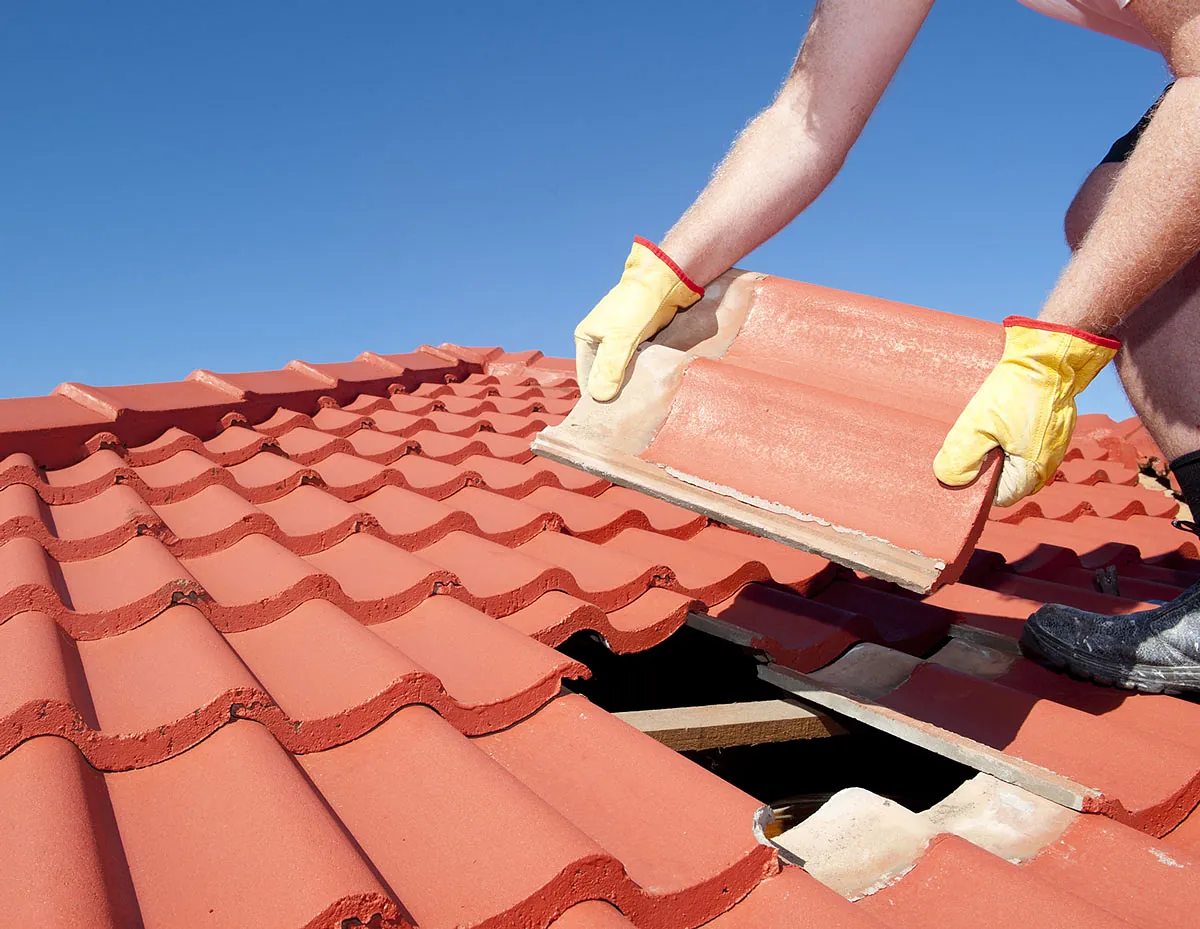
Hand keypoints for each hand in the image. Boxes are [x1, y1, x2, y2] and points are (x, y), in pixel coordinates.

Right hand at [574, 237, 703, 400]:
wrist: (664, 282)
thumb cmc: (637, 306)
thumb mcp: (620, 339)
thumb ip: (609, 368)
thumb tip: (599, 397)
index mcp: (586, 338)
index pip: (586, 376)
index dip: (595, 396)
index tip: (608, 416)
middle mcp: (599, 341)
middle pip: (602, 375)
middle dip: (612, 392)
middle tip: (625, 413)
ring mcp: (619, 342)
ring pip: (620, 372)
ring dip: (627, 385)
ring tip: (636, 404)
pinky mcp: (637, 341)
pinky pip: (634, 365)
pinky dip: (638, 376)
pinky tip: (646, 389)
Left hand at [934, 317, 1119, 505]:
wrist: (1049, 357)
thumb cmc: (1017, 391)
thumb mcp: (979, 423)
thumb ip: (962, 455)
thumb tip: (949, 479)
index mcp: (1032, 471)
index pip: (999, 497)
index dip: (977, 486)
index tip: (960, 466)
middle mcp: (1046, 463)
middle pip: (1006, 479)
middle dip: (984, 466)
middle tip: (965, 443)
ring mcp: (1051, 446)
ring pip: (1013, 459)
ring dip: (994, 448)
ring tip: (979, 428)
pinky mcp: (1050, 428)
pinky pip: (1023, 442)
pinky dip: (1007, 435)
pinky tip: (994, 419)